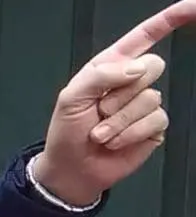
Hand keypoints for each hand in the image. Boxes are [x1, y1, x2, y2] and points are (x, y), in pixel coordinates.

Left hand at [34, 0, 193, 204]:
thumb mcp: (72, 97)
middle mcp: (132, 82)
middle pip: (153, 66)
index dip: (170, 20)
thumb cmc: (67, 130)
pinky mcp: (154, 127)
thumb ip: (102, 75)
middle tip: (99, 110)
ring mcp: (145, 104)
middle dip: (121, 91)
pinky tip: (115, 141)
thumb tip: (138, 67)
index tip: (194, 6)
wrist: (72, 167)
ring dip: (119, 120)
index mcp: (111, 66)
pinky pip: (155, 120)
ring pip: (150, 98)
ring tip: (101, 132)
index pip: (144, 37)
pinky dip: (130, 133)